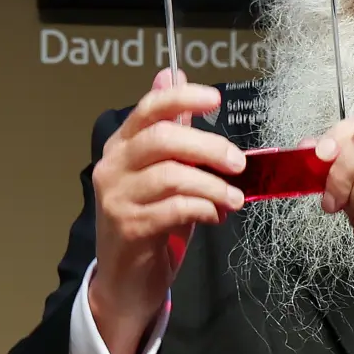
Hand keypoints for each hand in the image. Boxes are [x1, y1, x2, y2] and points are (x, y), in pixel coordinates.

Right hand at [88, 69, 246, 353]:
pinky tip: (215, 214)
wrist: (126, 279)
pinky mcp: (129, 228)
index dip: (182, 97)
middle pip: (162, 139)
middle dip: (208, 146)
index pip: (150, 109)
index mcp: (123, 145)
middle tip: (239, 162)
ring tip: (234, 198)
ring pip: (171, 175)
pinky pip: (173, 209)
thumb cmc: (150, 218)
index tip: (216, 98)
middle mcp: (113, 167)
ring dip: (212, 185)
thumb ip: (171, 127)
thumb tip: (172, 74)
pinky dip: (202, 208)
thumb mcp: (163, 169)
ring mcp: (117, 198)